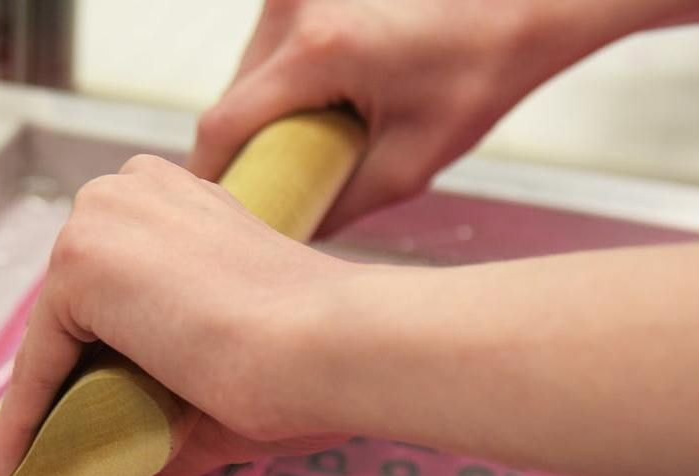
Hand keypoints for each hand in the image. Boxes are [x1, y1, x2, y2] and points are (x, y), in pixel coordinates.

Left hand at [0, 154, 351, 475]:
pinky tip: (4, 466)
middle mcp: (135, 191)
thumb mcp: (222, 369)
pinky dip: (19, 420)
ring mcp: (103, 220)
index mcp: (179, 201)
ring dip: (38, 399)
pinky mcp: (79, 262)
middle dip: (60, 373)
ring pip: (54, 333)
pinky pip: (36, 362)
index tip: (71, 403)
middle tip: (40, 447)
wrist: (326, 349)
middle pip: (74, 305)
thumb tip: (121, 469)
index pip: (111, 283)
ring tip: (22, 465)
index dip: (91, 350)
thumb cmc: (306, 361)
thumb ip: (166, 404)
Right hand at [188, 0, 648, 233]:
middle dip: (249, 143)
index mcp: (318, 51)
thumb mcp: (413, 161)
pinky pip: (274, 41)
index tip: (213, 208)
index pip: (224, 127)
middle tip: (287, 175)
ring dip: (267, 106)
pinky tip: (335, 86)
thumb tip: (293, 230)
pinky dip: (287, 73)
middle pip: (232, 95)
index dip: (212, 176)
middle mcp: (296, 6)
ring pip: (249, 67)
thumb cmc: (486, 66)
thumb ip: (341, 204)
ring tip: (324, 124)